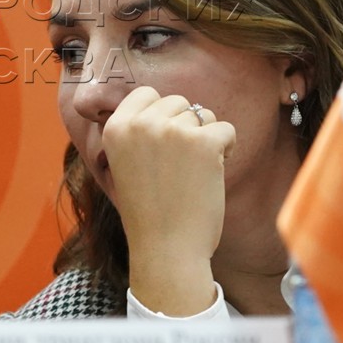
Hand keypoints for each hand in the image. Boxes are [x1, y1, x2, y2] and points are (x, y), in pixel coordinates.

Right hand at [102, 86, 235, 315]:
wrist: (166, 249)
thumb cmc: (149, 212)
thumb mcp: (124, 165)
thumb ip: (136, 133)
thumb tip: (164, 106)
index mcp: (115, 127)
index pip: (147, 94)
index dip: (162, 116)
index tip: (164, 146)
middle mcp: (141, 123)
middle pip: (177, 101)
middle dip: (185, 126)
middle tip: (181, 164)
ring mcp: (172, 131)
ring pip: (203, 114)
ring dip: (206, 138)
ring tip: (195, 171)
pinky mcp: (203, 143)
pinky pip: (226, 129)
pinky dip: (227, 149)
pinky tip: (212, 174)